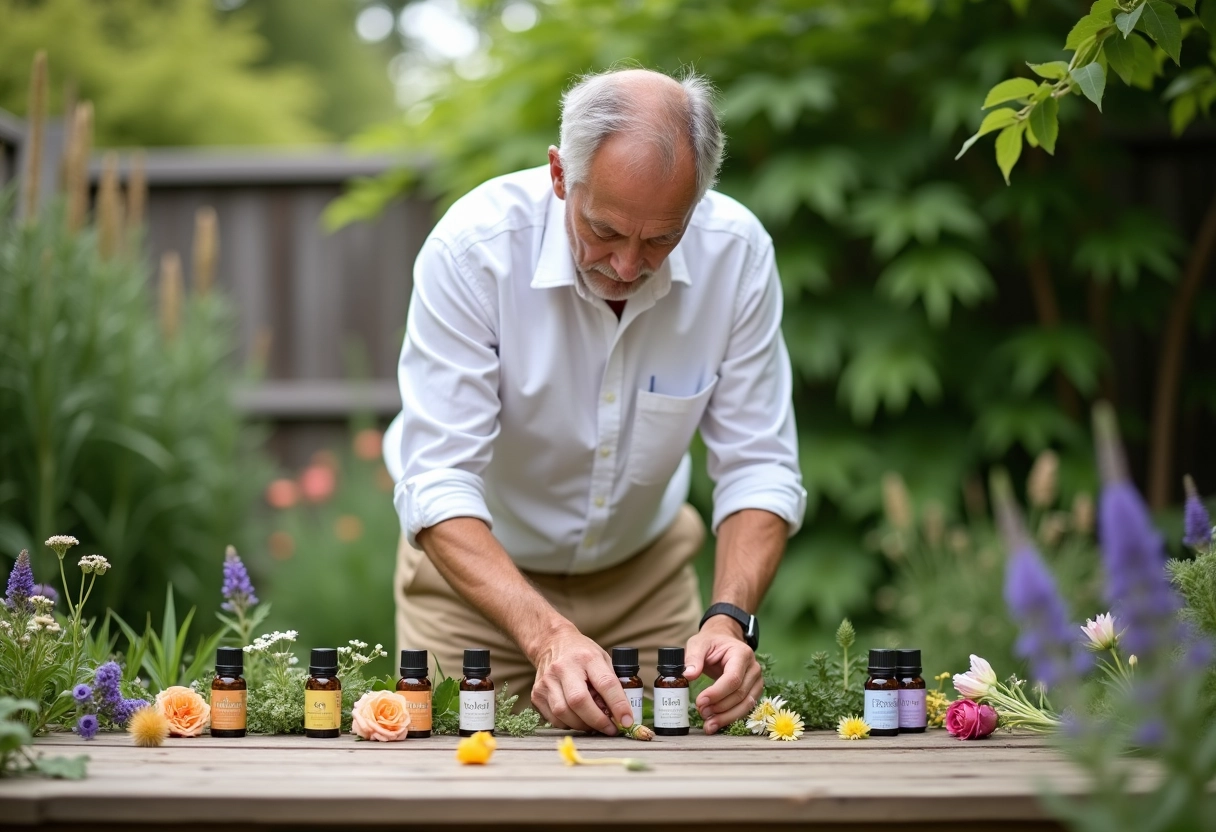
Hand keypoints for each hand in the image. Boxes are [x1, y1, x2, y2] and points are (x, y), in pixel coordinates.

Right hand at [529, 624, 634, 734]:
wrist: (551, 642)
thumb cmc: (582, 654)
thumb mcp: (602, 659)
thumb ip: (611, 684)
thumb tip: (621, 714)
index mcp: (586, 657)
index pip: (605, 683)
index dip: (618, 705)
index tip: (627, 721)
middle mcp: (564, 668)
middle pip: (579, 701)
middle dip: (597, 721)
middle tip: (610, 729)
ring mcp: (547, 681)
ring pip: (563, 713)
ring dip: (583, 725)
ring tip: (594, 725)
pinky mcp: (537, 693)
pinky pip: (554, 718)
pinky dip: (569, 724)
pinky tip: (577, 719)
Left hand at [684, 617, 763, 734]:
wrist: (724, 642)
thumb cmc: (712, 642)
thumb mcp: (698, 644)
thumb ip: (693, 657)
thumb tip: (688, 675)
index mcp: (742, 654)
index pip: (733, 678)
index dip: (717, 693)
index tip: (700, 702)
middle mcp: (753, 668)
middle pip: (739, 694)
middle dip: (719, 707)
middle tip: (701, 712)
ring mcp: (756, 681)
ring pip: (745, 705)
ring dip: (726, 717)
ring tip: (708, 724)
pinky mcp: (753, 691)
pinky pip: (745, 708)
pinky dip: (731, 717)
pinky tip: (717, 723)